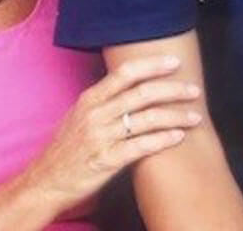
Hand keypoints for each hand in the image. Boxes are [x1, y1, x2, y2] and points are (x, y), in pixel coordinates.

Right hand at [22, 55, 202, 213]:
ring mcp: (101, 137)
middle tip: (193, 89)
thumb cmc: (66, 147)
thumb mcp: (78, 115)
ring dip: (175, 116)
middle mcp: (95, 114)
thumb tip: (129, 86)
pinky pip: (141, 146)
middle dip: (172, 89)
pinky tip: (179, 136)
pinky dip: (163, 139)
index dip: (151, 65)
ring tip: (195, 116)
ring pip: (146, 119)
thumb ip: (102, 101)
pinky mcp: (106, 160)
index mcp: (89, 99)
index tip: (174, 62)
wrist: (47, 179)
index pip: (124, 74)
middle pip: (141, 93)